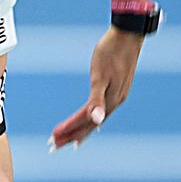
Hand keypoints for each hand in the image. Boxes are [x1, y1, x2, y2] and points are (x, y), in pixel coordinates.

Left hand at [51, 27, 143, 148]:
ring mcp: (117, 96)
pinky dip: (91, 119)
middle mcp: (114, 102)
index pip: (84, 121)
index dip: (68, 131)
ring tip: (66, 138)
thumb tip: (96, 121)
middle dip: (71, 136)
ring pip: (95, 119)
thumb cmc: (111, 52)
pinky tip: (89, 120)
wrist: (128, 35)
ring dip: (79, 129)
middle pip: (89, 125)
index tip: (52, 140)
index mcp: (110, 101)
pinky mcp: (117, 89)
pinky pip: (101, 110)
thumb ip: (97, 100)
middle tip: (53, 146)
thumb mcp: (101, 76)